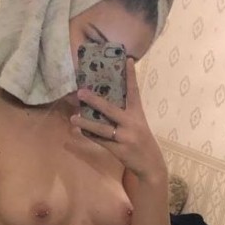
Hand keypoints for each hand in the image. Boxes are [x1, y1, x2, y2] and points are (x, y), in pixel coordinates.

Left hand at [71, 59, 166, 179]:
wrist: (151, 165)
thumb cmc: (142, 142)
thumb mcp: (139, 125)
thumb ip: (126, 114)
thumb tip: (105, 102)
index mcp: (138, 115)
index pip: (134, 92)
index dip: (130, 76)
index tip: (126, 59)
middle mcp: (132, 124)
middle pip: (111, 109)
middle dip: (95, 100)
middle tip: (81, 92)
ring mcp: (125, 138)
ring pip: (101, 128)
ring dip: (86, 122)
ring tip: (73, 117)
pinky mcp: (118, 150)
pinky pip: (100, 141)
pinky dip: (90, 136)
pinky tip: (80, 131)